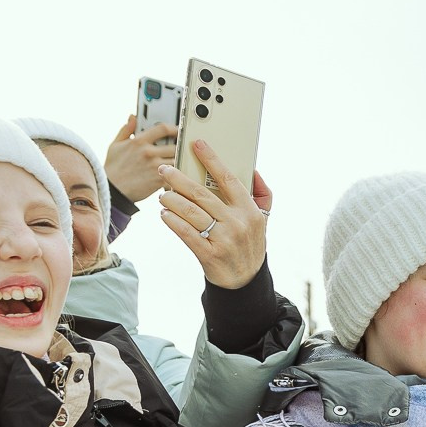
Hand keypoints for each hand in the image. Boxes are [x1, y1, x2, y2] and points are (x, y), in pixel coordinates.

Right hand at [105, 116, 178, 204]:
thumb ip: (126, 130)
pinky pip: (175, 175)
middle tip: (181, 148)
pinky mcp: (159, 180)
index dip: (173, 128)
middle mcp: (148, 152)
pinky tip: (176, 176)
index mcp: (139, 141)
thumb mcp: (115, 145)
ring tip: (178, 161)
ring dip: (179, 160)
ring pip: (177, 159)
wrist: (112, 190)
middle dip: (179, 146)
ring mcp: (155, 166)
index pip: (163, 128)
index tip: (177, 130)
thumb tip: (133, 117)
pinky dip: (177, 176)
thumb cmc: (113, 168)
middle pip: (174, 145)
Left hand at [155, 139, 272, 289]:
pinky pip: (185, 233)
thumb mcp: (263, 220)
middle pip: (202, 194)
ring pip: (190, 212)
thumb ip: (262, 195)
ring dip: (171, 200)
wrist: (245, 281)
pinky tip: (165, 214)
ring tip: (162, 195)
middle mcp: (237, 223)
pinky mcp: (209, 255)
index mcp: (250, 211)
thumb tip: (254, 171)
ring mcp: (223, 240)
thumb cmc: (249, 245)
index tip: (198, 145)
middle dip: (179, 179)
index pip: (229, 179)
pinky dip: (172, 221)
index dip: (212, 159)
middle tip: (164, 170)